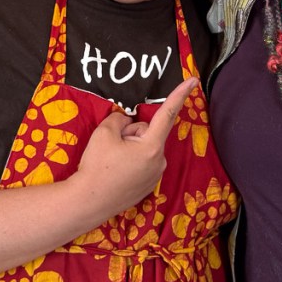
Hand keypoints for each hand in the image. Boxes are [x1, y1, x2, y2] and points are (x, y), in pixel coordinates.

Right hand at [76, 78, 198, 219]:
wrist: (88, 202)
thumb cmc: (97, 166)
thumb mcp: (104, 133)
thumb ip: (119, 120)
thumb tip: (126, 123)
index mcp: (152, 146)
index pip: (168, 113)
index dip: (180, 94)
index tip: (194, 80)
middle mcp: (160, 161)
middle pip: (148, 132)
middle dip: (131, 134)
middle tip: (112, 147)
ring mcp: (155, 175)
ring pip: (144, 148)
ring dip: (131, 148)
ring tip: (112, 162)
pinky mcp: (148, 186)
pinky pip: (142, 163)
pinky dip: (131, 162)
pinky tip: (116, 172)